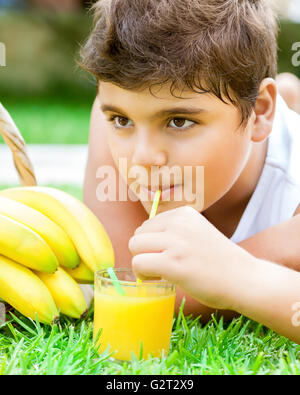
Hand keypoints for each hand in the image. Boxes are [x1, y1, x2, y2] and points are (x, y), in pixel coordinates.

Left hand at [129, 206, 254, 309]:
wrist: (245, 279)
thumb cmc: (219, 261)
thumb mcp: (197, 233)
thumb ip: (173, 231)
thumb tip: (139, 238)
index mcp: (184, 213)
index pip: (148, 225)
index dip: (152, 244)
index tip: (168, 255)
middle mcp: (179, 222)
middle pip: (138, 235)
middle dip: (145, 253)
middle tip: (162, 266)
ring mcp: (176, 242)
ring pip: (135, 247)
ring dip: (142, 263)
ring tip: (161, 272)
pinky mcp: (174, 262)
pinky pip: (139, 263)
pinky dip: (143, 274)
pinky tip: (160, 279)